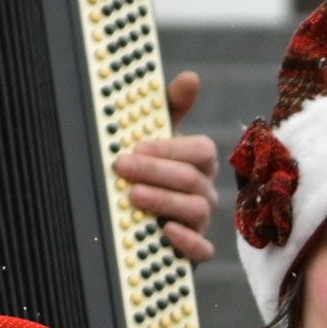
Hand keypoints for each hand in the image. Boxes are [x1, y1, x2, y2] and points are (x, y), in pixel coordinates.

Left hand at [117, 67, 219, 263]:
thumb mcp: (154, 138)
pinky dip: (186, 241)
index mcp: (198, 163)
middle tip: (122, 168)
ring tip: (133, 197)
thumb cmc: (147, 172)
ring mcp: (200, 222)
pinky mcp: (194, 250)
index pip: (201, 151)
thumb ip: (169, 108)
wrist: (130, 218)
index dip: (170, 148)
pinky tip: (165, 231)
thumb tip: (190, 77)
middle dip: (156, 172)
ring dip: (163, 201)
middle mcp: (204, 191)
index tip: (137, 146)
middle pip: (192, 179)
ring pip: (195, 210)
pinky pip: (202, 250)